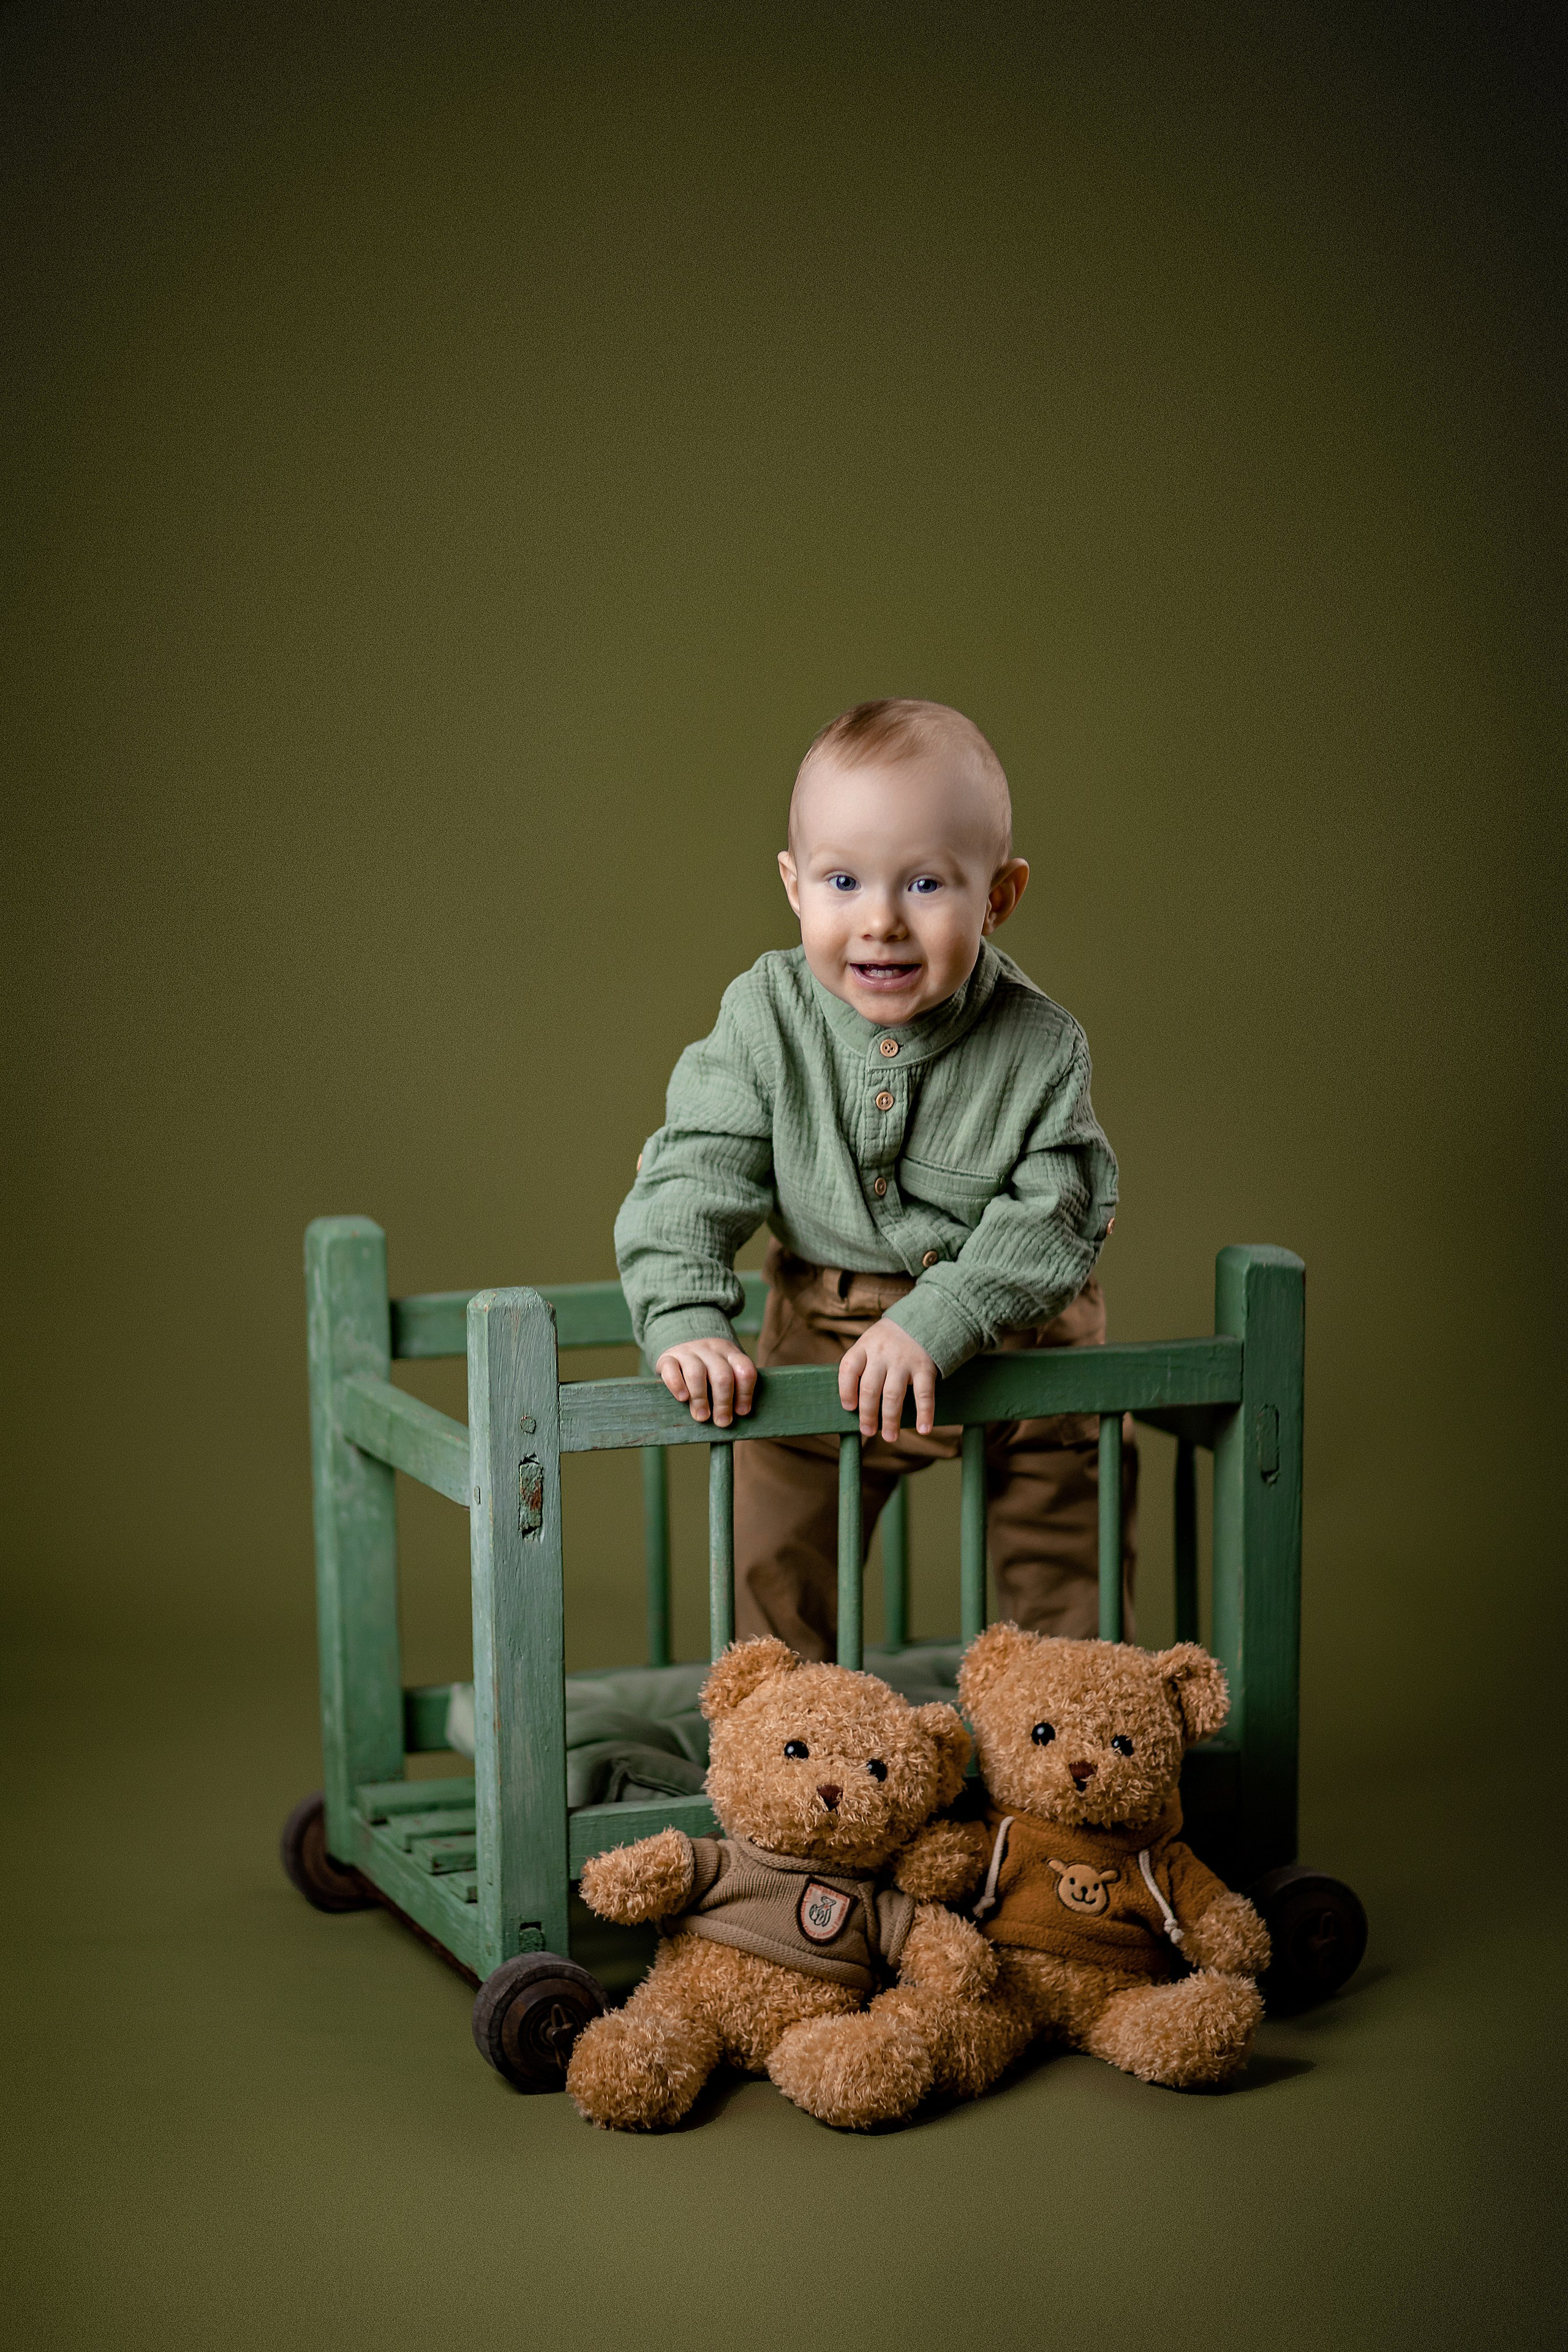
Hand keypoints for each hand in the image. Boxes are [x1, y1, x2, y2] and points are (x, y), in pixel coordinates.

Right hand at [655, 1337, 756, 1427]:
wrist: (680, 1350)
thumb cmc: (707, 1371)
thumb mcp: (724, 1372)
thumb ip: (732, 1388)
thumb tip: (738, 1416)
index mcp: (729, 1352)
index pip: (744, 1369)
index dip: (745, 1393)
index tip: (741, 1412)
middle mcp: (710, 1349)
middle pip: (722, 1375)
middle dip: (723, 1401)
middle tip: (722, 1421)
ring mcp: (687, 1351)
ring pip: (696, 1373)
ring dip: (700, 1398)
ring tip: (702, 1417)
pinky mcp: (667, 1357)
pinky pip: (671, 1369)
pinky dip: (677, 1385)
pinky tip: (682, 1398)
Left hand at [838, 1318, 937, 1441]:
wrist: (923, 1317)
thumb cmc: (889, 1340)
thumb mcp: (870, 1342)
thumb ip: (861, 1366)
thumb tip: (853, 1404)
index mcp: (864, 1347)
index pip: (848, 1369)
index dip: (846, 1391)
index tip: (849, 1408)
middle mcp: (882, 1354)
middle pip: (870, 1389)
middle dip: (867, 1414)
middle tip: (867, 1431)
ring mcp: (904, 1361)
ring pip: (893, 1395)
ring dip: (891, 1420)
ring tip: (890, 1437)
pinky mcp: (925, 1367)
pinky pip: (924, 1394)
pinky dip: (924, 1413)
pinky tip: (924, 1429)